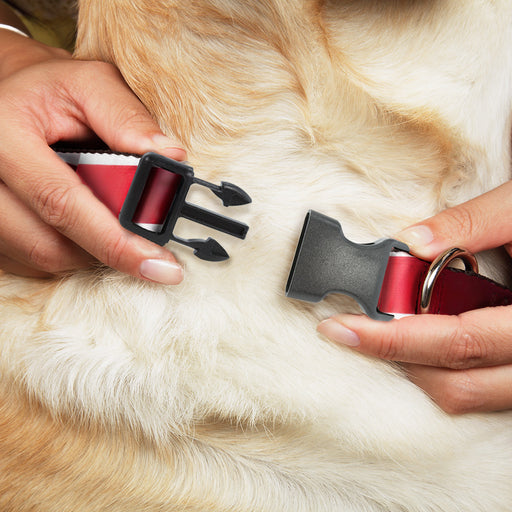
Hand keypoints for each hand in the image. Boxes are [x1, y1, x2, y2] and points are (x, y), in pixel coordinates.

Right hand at [0, 30, 185, 282]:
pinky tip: (82, 224)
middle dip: (108, 249)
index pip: (62, 203)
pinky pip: (32, 261)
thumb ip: (128, 117)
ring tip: (110, 219)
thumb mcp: (90, 84)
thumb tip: (170, 157)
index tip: (160, 266)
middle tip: (147, 245)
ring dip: (89, 250)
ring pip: (43, 258)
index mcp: (3, 135)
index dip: (116, 242)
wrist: (7, 97)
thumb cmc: (50, 90)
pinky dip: (69, 250)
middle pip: (50, 244)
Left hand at [318, 180, 511, 413]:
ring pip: (470, 395)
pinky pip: (485, 390)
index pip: (456, 341)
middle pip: (457, 383)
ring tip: (387, 331)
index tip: (343, 328)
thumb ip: (473, 223)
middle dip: (396, 356)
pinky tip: (426, 337)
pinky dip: (447, 369)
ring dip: (420, 367)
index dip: (392, 338)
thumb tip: (412, 241)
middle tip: (353, 330)